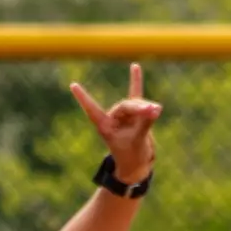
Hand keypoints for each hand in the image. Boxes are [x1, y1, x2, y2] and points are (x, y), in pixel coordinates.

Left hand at [70, 63, 160, 184]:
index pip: (92, 110)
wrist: (137, 164)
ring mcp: (123, 115)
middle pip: (125, 106)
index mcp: (105, 126)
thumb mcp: (138, 140)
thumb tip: (155, 108)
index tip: (73, 85)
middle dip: (139, 109)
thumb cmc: (132, 155)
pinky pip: (135, 94)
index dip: (84, 98)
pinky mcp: (134, 113)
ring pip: (135, 104)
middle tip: (152, 111)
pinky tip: (135, 66)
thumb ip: (145, 123)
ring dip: (146, 108)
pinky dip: (135, 81)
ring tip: (157, 111)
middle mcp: (112, 118)